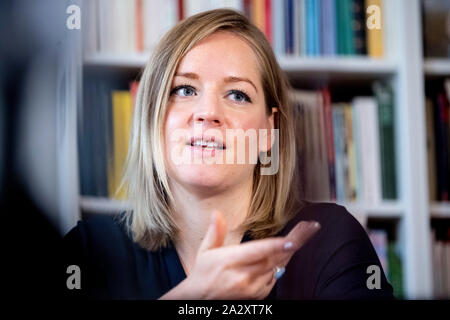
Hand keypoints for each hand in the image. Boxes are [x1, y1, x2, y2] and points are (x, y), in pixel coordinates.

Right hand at [159, 210, 320, 299]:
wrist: (201, 299)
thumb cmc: (204, 272)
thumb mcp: (205, 251)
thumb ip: (215, 232)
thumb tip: (217, 213)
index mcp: (229, 261)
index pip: (257, 252)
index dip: (277, 247)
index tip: (292, 240)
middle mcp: (243, 275)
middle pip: (275, 257)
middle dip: (295, 241)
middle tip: (312, 227)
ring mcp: (252, 287)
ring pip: (278, 266)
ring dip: (290, 249)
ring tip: (304, 232)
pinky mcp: (258, 294)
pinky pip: (275, 276)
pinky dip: (281, 263)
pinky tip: (285, 251)